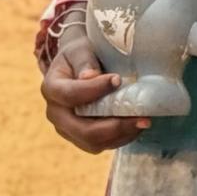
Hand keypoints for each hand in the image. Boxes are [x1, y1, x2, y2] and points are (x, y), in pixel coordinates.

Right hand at [40, 17, 150, 152]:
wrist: (79, 64)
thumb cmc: (81, 54)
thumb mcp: (81, 50)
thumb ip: (85, 61)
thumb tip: (90, 77)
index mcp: (52, 88)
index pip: (70, 95)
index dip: (94, 90)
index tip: (118, 79)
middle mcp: (55, 113)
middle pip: (82, 130)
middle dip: (115, 126)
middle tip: (143, 117)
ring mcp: (67, 128)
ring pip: (92, 143)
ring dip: (121, 135)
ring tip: (144, 121)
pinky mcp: (80, 136)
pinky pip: (100, 145)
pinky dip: (121, 138)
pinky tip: (137, 125)